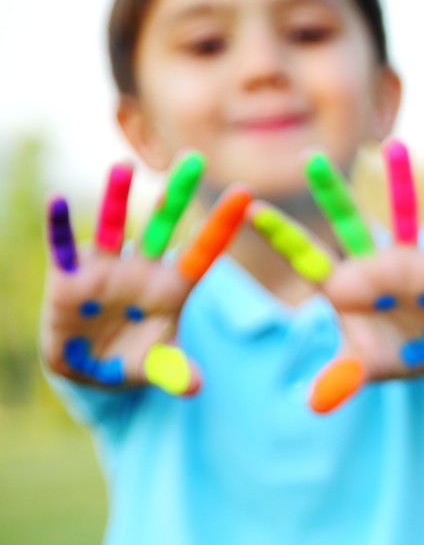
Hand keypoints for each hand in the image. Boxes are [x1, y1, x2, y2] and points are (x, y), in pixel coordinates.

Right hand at [40, 153, 247, 394]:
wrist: (91, 369)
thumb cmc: (135, 359)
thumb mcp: (157, 366)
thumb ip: (174, 370)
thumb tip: (194, 386)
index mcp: (174, 287)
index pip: (204, 251)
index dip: (222, 225)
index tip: (246, 193)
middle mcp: (143, 269)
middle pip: (164, 226)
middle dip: (177, 194)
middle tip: (194, 158)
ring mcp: (107, 270)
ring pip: (115, 228)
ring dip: (118, 199)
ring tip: (123, 166)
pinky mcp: (70, 277)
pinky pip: (64, 248)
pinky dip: (60, 228)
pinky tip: (57, 202)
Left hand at [249, 140, 423, 410]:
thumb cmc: (398, 349)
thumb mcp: (370, 365)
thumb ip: (343, 377)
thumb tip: (312, 403)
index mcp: (344, 289)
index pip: (305, 257)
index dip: (279, 234)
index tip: (247, 206)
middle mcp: (372, 265)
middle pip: (346, 224)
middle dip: (329, 193)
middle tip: (308, 157)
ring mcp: (409, 260)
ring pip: (399, 216)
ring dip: (398, 183)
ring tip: (395, 146)